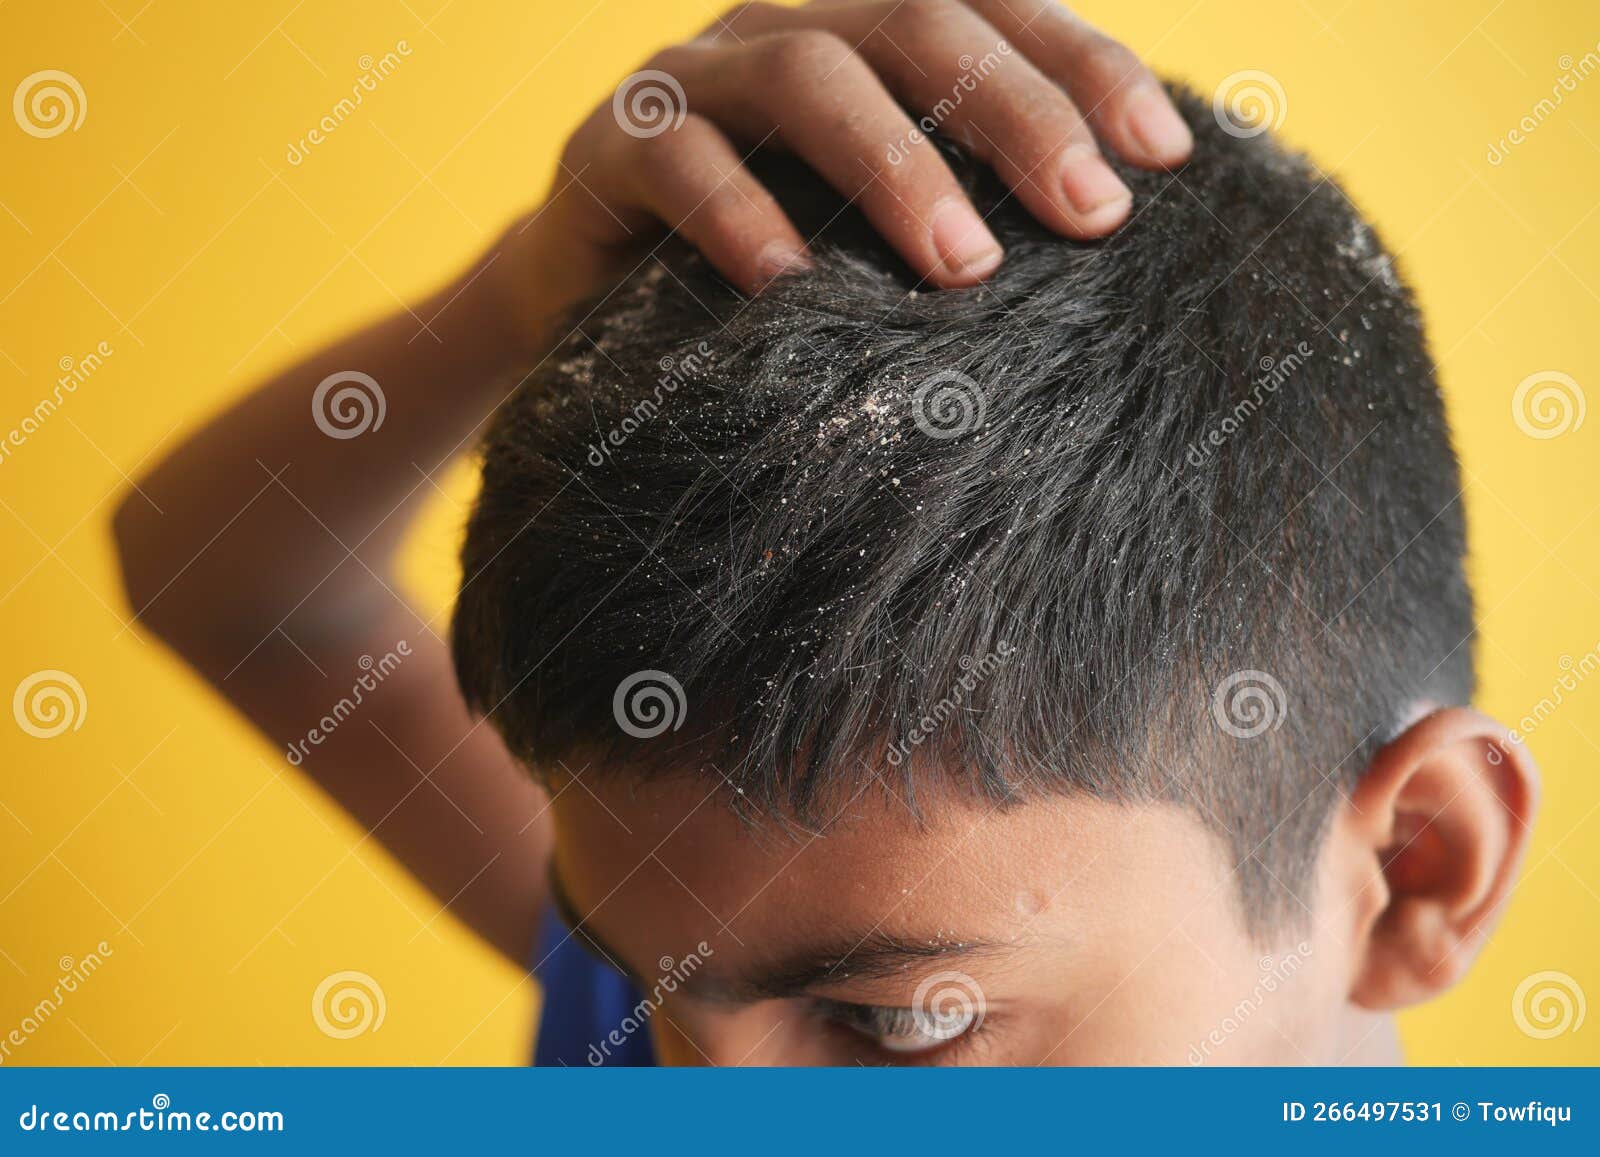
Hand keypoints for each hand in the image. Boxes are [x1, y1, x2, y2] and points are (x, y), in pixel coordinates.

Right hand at [489, 0, 1191, 344]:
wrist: (598, 298)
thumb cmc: (769, 267)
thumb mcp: (871, 229)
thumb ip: (964, 206)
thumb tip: (1111, 234)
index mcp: (864, 34)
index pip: (993, 9)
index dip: (1084, 68)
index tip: (1162, 156)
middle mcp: (787, 28)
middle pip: (919, 24)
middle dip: (1019, 115)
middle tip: (1091, 216)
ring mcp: (697, 77)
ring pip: (810, 77)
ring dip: (898, 168)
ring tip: (966, 268)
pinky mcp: (612, 143)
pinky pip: (681, 159)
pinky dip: (740, 212)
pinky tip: (790, 282)